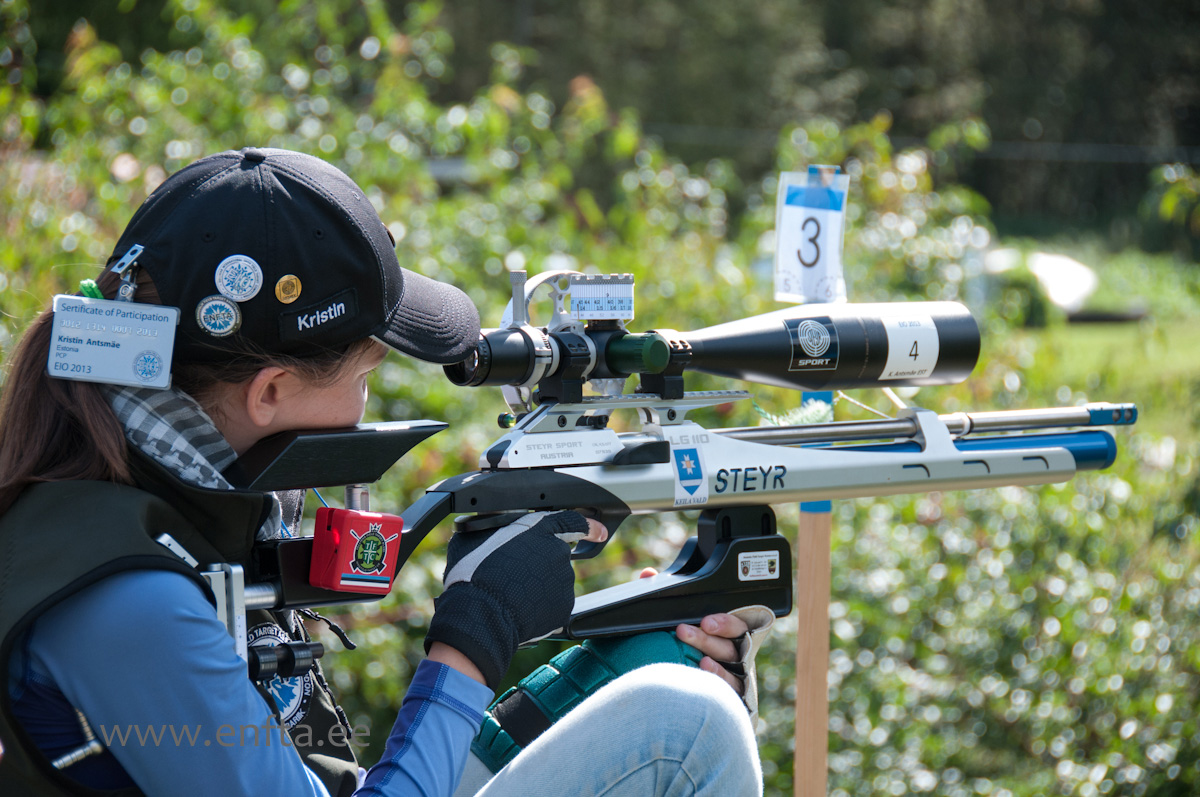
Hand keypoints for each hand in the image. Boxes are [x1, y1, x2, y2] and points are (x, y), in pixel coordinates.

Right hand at [426, 513, 605, 688]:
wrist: (480, 616)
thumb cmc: (472, 575)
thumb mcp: (473, 537)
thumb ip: (492, 527)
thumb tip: (490, 526)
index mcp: (538, 529)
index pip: (573, 521)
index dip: (590, 526)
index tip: (600, 532)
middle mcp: (558, 552)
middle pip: (556, 555)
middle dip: (540, 565)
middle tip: (514, 577)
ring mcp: (564, 581)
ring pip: (554, 582)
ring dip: (539, 587)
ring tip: (512, 595)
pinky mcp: (565, 607)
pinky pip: (554, 604)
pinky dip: (541, 607)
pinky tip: (521, 609)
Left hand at [636, 567, 748, 694]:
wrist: (673, 695)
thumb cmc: (680, 652)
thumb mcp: (673, 622)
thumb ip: (665, 600)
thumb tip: (648, 576)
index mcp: (725, 635)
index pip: (735, 624)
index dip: (724, 622)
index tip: (705, 621)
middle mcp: (735, 654)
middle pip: (732, 642)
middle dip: (710, 637)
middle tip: (684, 632)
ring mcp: (736, 675)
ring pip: (733, 663)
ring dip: (713, 657)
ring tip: (697, 656)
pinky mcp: (734, 696)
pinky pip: (733, 687)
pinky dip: (719, 678)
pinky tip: (703, 671)